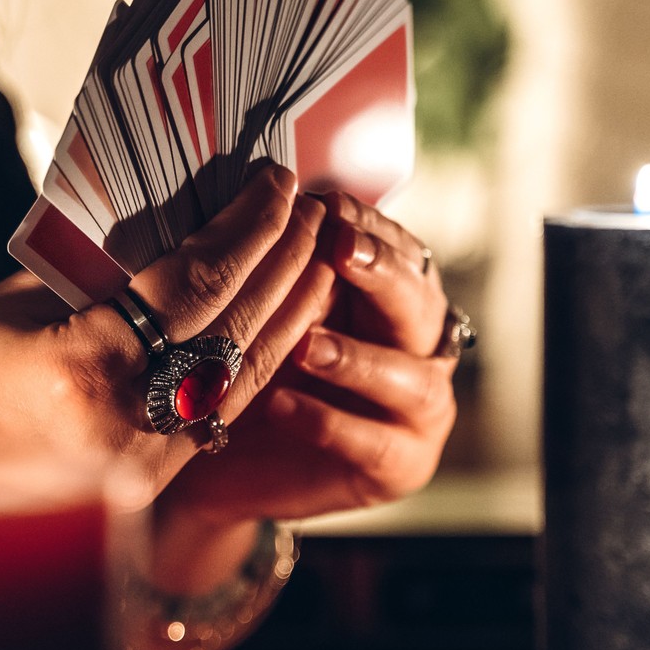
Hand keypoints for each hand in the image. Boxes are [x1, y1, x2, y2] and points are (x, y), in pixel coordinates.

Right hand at [0, 165, 327, 496]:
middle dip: (282, 262)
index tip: (275, 183)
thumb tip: (172, 228)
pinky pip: (213, 420)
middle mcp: (119, 427)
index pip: (193, 283)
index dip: (245, 228)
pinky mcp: (136, 493)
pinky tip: (283, 328)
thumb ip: (95, 276)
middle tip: (315, 209)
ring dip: (287, 315)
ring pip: (238, 381)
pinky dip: (255, 367)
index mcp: (79, 367)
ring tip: (319, 258)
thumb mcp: (9, 309)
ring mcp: (133, 471)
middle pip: (231, 330)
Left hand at [150, 193, 458, 590]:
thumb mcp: (265, 307)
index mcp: (395, 298)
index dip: (369, 227)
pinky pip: (375, 443)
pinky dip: (328, 421)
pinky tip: (281, 405)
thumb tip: (267, 185)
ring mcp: (420, 410)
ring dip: (358, 358)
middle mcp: (420, 348)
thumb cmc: (251, 368)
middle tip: (340, 250)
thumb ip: (282, 259)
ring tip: (305, 345)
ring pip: (412, 379)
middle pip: (420, 304)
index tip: (328, 205)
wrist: (229, 462)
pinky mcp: (403, 464)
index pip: (400, 251)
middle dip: (382, 274)